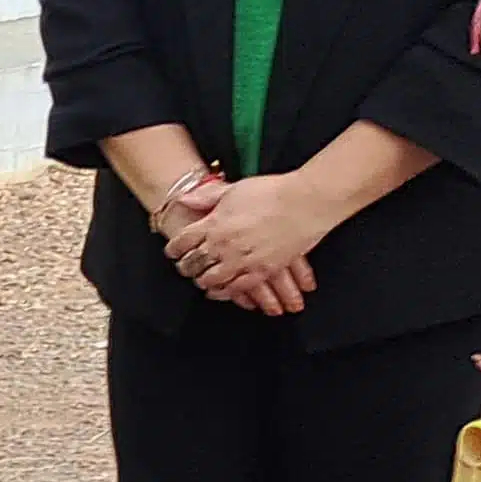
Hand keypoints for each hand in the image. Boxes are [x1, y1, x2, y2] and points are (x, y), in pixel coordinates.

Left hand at [164, 175, 327, 314]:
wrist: (307, 201)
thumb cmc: (274, 191)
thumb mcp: (235, 189)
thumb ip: (207, 197)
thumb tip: (183, 200)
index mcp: (214, 224)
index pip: (181, 243)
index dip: (174, 249)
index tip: (173, 251)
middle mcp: (224, 244)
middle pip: (192, 264)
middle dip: (185, 267)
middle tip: (184, 267)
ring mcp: (242, 260)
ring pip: (210, 280)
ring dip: (202, 281)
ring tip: (200, 279)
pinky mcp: (262, 270)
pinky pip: (236, 289)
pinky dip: (224, 292)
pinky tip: (220, 291)